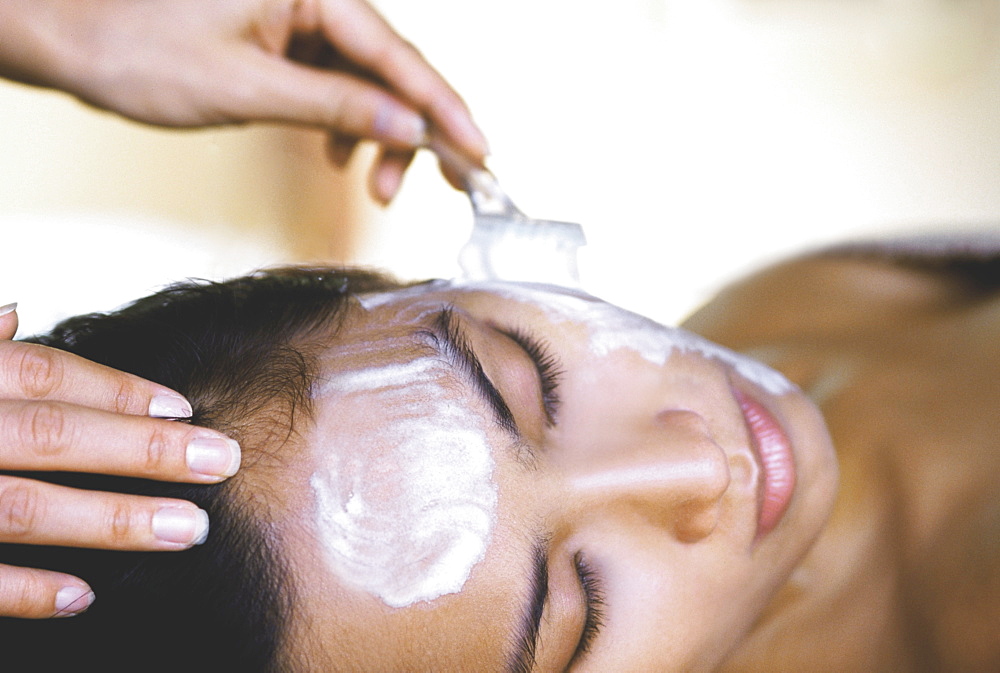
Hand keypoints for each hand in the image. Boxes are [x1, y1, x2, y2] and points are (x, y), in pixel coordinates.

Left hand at [0, 0, 487, 202]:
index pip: (396, 53)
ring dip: (380, 134)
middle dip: (420, 128)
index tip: (478, 149)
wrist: (73, 39)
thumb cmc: (138, 49)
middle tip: (453, 179)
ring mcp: (297, 16)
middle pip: (391, 66)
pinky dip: (344, 122)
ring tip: (378, 185)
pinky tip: (339, 154)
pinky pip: (333, 81)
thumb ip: (335, 105)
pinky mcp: (282, 38)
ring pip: (365, 79)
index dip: (443, 107)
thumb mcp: (248, 87)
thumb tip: (405, 124)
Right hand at [0, 304, 240, 618]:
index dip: (115, 388)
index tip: (186, 407)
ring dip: (110, 520)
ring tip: (188, 530)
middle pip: (52, 434)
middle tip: (222, 461)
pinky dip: (22, 589)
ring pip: (22, 508)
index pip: (39, 374)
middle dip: (143, 449)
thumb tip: (11, 313)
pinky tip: (87, 595)